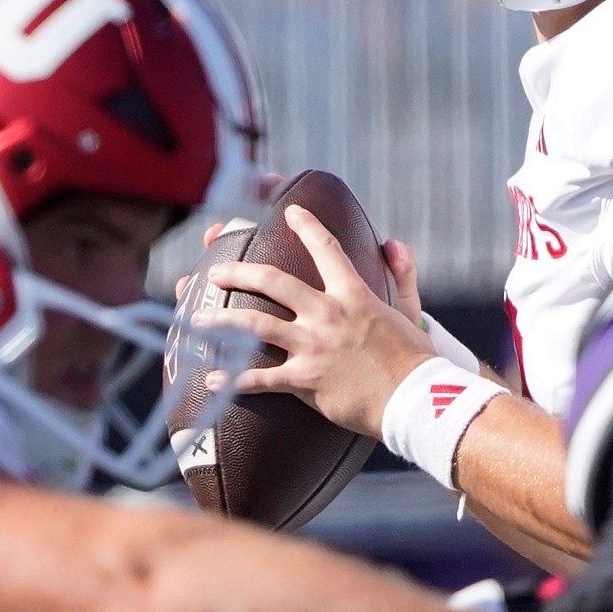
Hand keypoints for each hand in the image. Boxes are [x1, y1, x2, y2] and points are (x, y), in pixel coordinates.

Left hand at [201, 206, 436, 436]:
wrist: (415, 400)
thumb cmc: (413, 358)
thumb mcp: (410, 310)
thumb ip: (402, 274)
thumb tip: (392, 243)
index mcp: (353, 295)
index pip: (327, 249)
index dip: (307, 226)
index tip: (290, 212)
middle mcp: (327, 315)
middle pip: (273, 282)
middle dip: (238, 272)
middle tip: (215, 272)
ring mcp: (313, 346)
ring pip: (255, 325)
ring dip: (221, 320)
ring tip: (196, 318)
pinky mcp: (305, 380)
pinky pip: (261, 379)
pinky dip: (234, 381)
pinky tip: (212, 381)